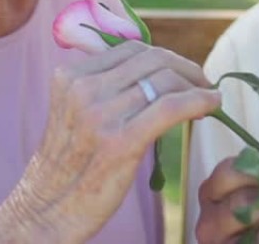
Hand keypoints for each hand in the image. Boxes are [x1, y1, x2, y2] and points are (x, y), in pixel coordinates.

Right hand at [0, 40, 221, 241]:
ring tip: (208, 97)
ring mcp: (100, 114)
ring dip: (196, 85)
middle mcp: (83, 88)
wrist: (46, 209)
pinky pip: (171, 107)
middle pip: (151, 58)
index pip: (130, 49)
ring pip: (165, 80)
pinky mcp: (121, 141)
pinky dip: (198, 101)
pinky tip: (212, 105)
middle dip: (184, 67)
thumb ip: (101, 87)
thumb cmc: (66, 166)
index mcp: (70, 76)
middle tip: (202, 82)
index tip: (181, 72)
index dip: (163, 57)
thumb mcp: (72, 112)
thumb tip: (150, 70)